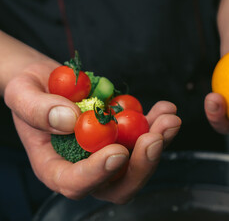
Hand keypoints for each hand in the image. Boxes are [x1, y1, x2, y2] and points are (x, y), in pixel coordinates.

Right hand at [4, 62, 180, 203]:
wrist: (51, 81)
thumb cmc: (32, 91)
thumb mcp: (22, 93)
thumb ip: (37, 109)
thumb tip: (68, 120)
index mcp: (55, 166)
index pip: (75, 183)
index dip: (97, 174)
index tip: (117, 152)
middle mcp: (86, 166)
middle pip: (118, 184)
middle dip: (141, 165)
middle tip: (154, 138)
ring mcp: (109, 152)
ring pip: (139, 163)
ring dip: (159, 142)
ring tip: (168, 117)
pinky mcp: (125, 137)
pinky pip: (146, 138)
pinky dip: (158, 124)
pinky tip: (165, 109)